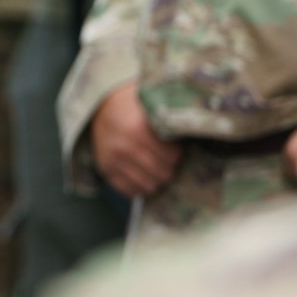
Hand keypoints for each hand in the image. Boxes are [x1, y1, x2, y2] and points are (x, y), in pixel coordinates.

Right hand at [92, 82, 180, 198]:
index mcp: (138, 130)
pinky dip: (140, 186)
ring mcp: (113, 160)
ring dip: (156, 179)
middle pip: (162, 173)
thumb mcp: (151, 107)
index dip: (177, 154)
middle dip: (169, 168)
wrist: (101, 104)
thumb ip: (168, 123)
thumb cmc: (133, 105)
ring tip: (156, 168)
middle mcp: (125, 147)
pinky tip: (142, 174)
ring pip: (149, 186)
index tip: (175, 149)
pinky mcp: (105, 170)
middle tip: (168, 161)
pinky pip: (130, 191)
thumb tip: (194, 139)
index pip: (171, 156)